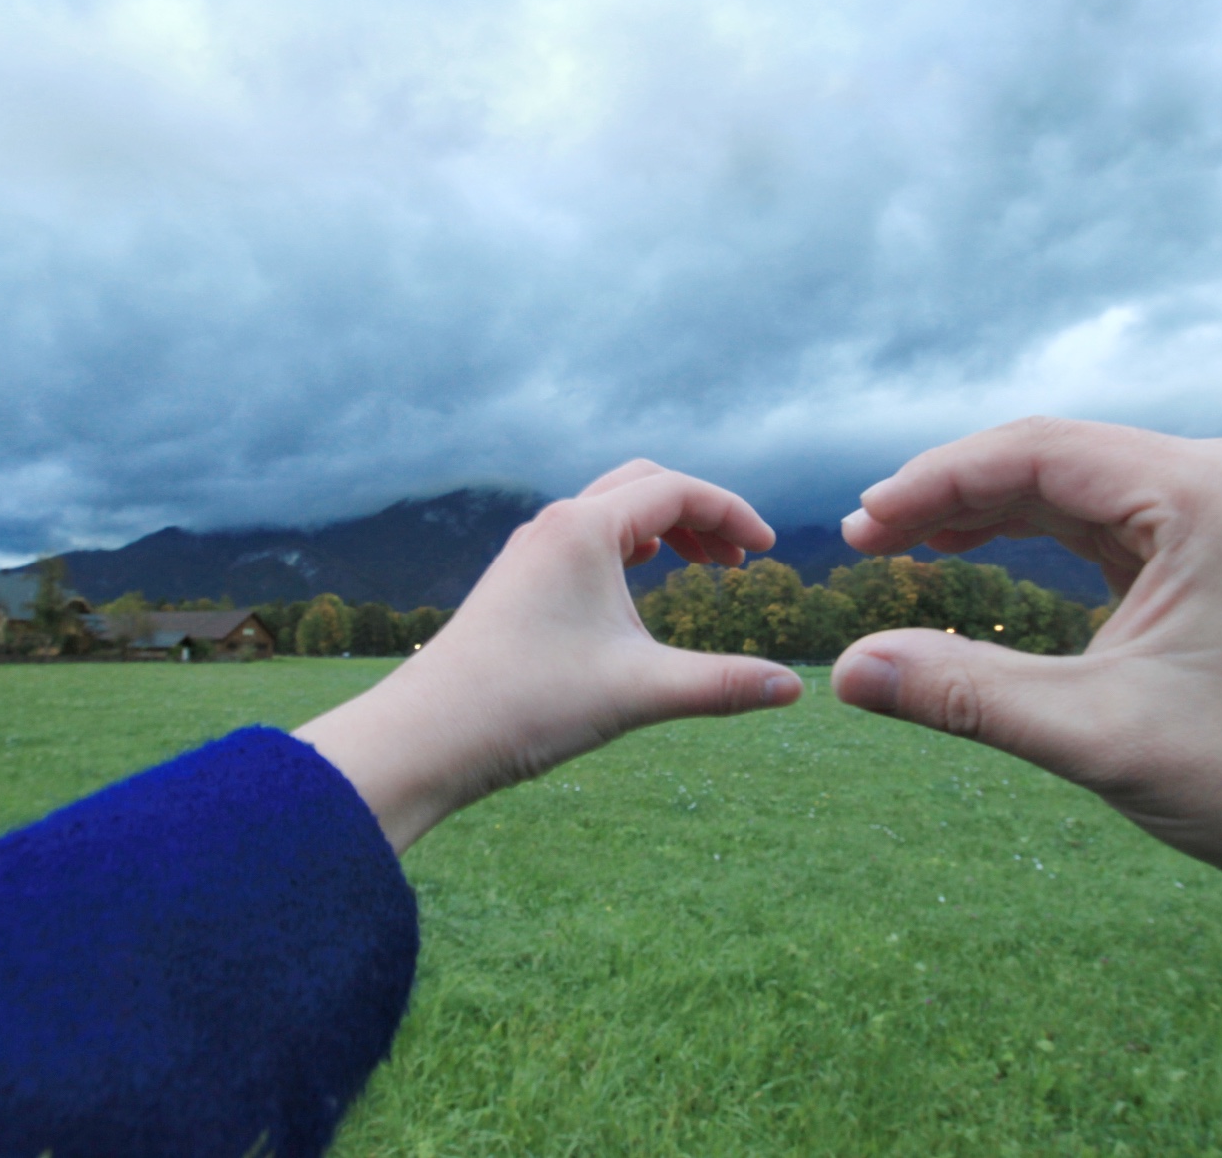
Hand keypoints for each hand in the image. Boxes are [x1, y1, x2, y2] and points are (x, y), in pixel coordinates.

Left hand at [295, 461, 803, 851]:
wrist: (426, 736)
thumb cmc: (526, 705)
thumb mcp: (639, 692)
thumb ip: (722, 685)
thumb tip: (794, 691)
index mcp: (584, 528)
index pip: (677, 489)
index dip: (733, 514)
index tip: (768, 554)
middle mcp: (553, 526)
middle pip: (642, 485)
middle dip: (700, 512)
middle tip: (738, 560)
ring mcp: (529, 553)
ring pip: (609, 512)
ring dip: (663, 529)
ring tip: (702, 569)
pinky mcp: (515, 583)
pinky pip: (582, 540)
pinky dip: (625, 548)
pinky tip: (636, 585)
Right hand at [830, 418, 1221, 945]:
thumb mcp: (1108, 738)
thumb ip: (969, 694)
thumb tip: (848, 670)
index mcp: (1212, 494)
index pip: (1040, 450)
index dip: (935, 481)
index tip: (861, 530)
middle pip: (1060, 456)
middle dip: (958, 493)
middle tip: (871, 541)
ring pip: (1088, 485)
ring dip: (1000, 511)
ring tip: (913, 546)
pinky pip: (1122, 520)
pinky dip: (1051, 536)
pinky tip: (993, 556)